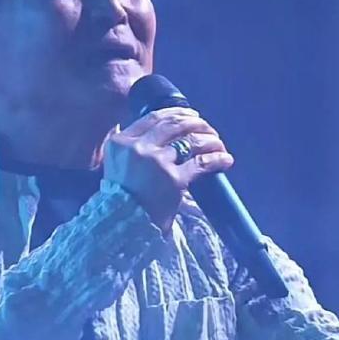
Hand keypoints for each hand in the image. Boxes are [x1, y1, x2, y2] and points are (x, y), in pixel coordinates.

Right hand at [103, 107, 233, 231]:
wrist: (121, 226)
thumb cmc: (119, 201)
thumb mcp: (113, 167)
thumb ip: (126, 148)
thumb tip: (141, 131)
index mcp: (121, 142)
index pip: (153, 118)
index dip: (176, 113)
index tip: (190, 115)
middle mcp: (138, 148)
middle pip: (175, 125)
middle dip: (196, 123)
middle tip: (207, 128)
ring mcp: (156, 163)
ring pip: (191, 140)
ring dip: (209, 139)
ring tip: (218, 143)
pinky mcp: (173, 179)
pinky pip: (201, 163)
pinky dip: (216, 158)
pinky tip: (226, 159)